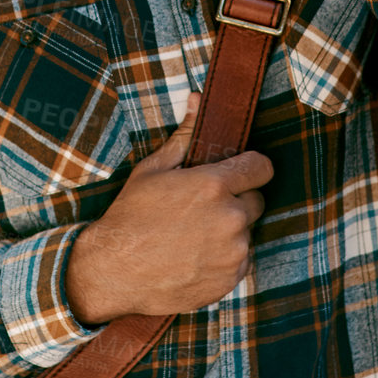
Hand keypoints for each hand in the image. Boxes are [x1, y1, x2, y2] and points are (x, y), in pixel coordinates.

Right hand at [64, 93, 272, 324]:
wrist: (115, 270)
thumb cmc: (131, 215)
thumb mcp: (153, 169)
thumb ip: (184, 135)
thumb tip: (197, 99)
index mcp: (214, 185)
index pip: (261, 167)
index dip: (250, 168)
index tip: (237, 174)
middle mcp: (230, 218)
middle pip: (256, 201)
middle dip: (236, 201)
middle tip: (203, 208)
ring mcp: (233, 251)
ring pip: (246, 232)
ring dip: (229, 231)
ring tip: (194, 235)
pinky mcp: (231, 278)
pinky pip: (240, 260)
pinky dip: (225, 258)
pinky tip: (195, 256)